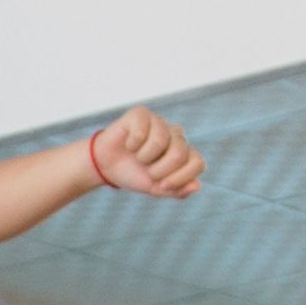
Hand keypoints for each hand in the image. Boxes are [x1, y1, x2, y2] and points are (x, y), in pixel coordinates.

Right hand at [82, 107, 201, 200]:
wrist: (107, 166)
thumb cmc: (135, 174)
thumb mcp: (156, 189)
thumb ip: (178, 190)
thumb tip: (196, 185)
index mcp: (185, 152)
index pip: (198, 163)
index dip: (181, 178)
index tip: (162, 186)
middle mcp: (176, 135)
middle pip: (180, 153)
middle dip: (160, 170)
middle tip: (148, 171)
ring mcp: (159, 122)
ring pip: (159, 141)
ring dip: (144, 157)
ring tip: (137, 157)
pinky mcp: (141, 114)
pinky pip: (141, 132)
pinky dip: (131, 144)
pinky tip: (128, 144)